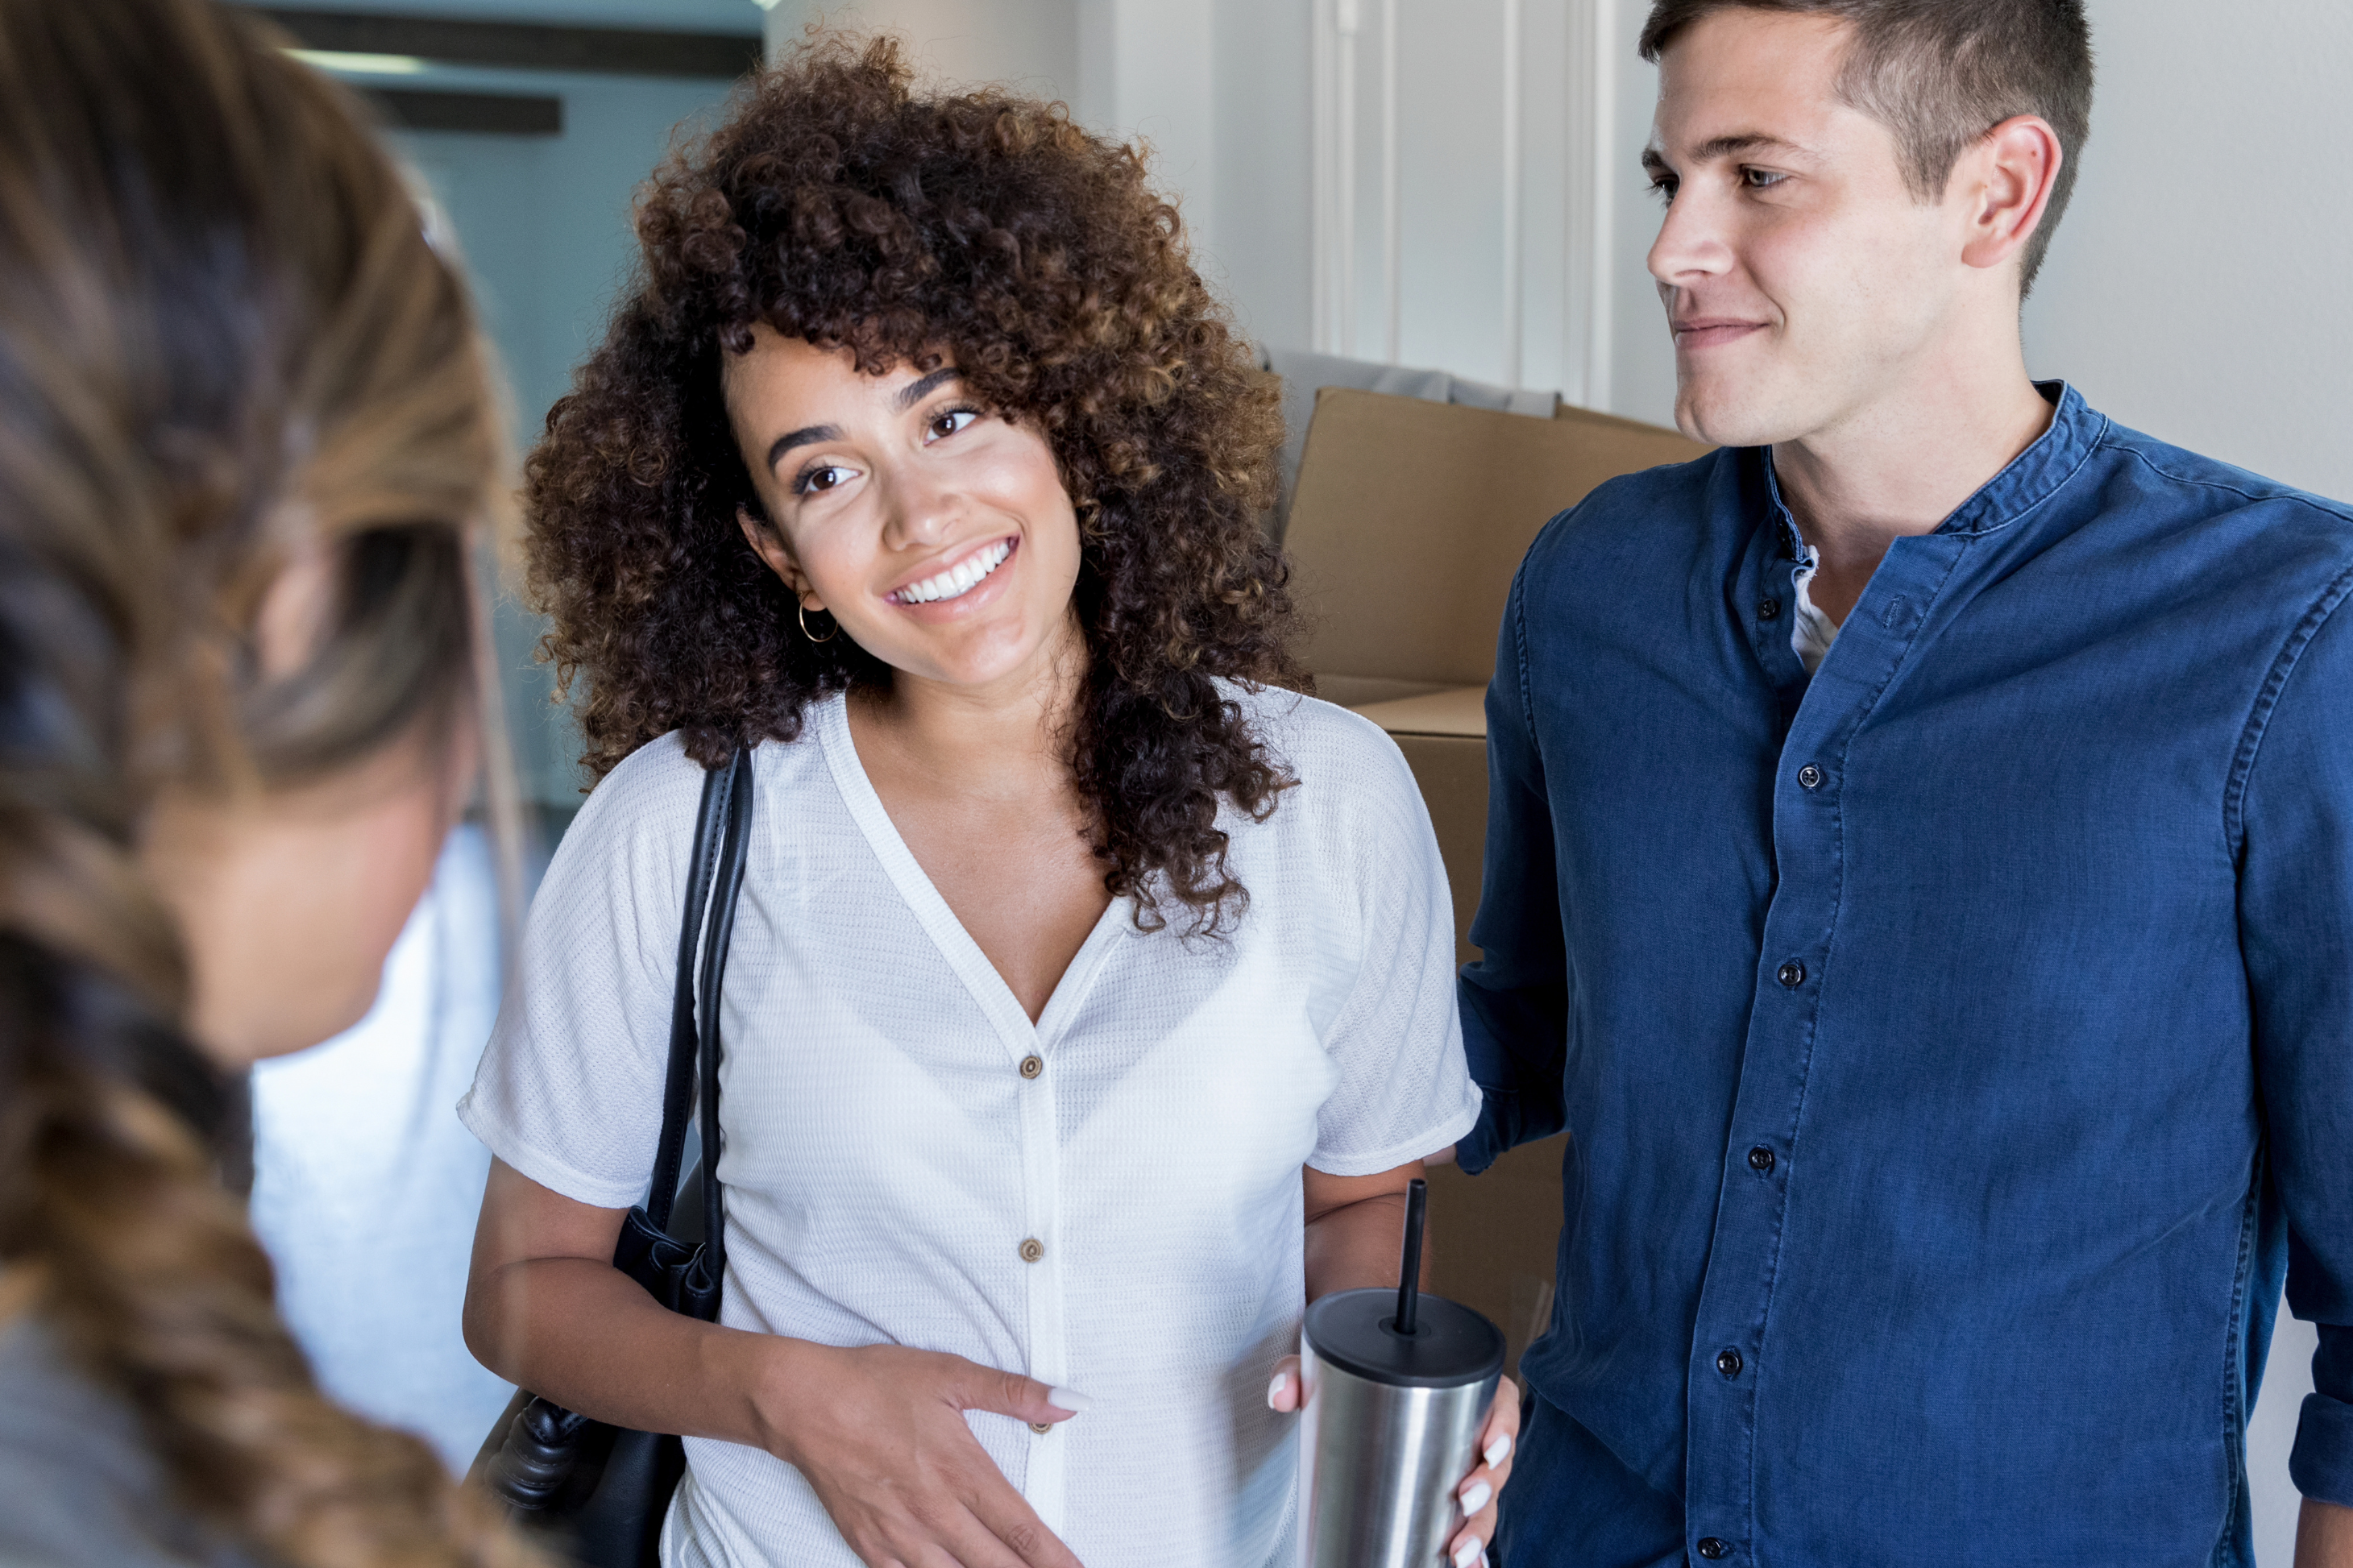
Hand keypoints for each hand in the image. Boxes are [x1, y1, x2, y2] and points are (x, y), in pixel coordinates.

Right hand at [757, 1341, 1088, 1567]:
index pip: (1023, 1530)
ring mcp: (901, 1536)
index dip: (1056, 1559)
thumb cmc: (877, 1385)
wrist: (802, 1404)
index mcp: (962, 1472)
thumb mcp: (951, 1374)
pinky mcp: (871, 1546)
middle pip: (997, 1566)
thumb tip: (1071, 1401)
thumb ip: (1015, 1392)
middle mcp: (936, 1513)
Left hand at [1267, 1357, 1521, 1567]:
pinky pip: (1466, 1525)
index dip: (1505, 1426)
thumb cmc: (1348, 1371)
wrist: (1341, 1388)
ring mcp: (1456, 1465)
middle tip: (1463, 1500)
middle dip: (1489, 1487)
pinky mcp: (1438, 1495)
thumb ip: (1298, 1370)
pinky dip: (1471, 1550)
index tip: (1489, 1448)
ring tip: (1458, 1552)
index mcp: (1457, 1385)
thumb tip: (1282, 1395)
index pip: (1500, 1401)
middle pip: (1497, 1460)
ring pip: (1485, 1501)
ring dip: (1479, 1529)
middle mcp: (1465, 1428)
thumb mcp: (1323, 1364)